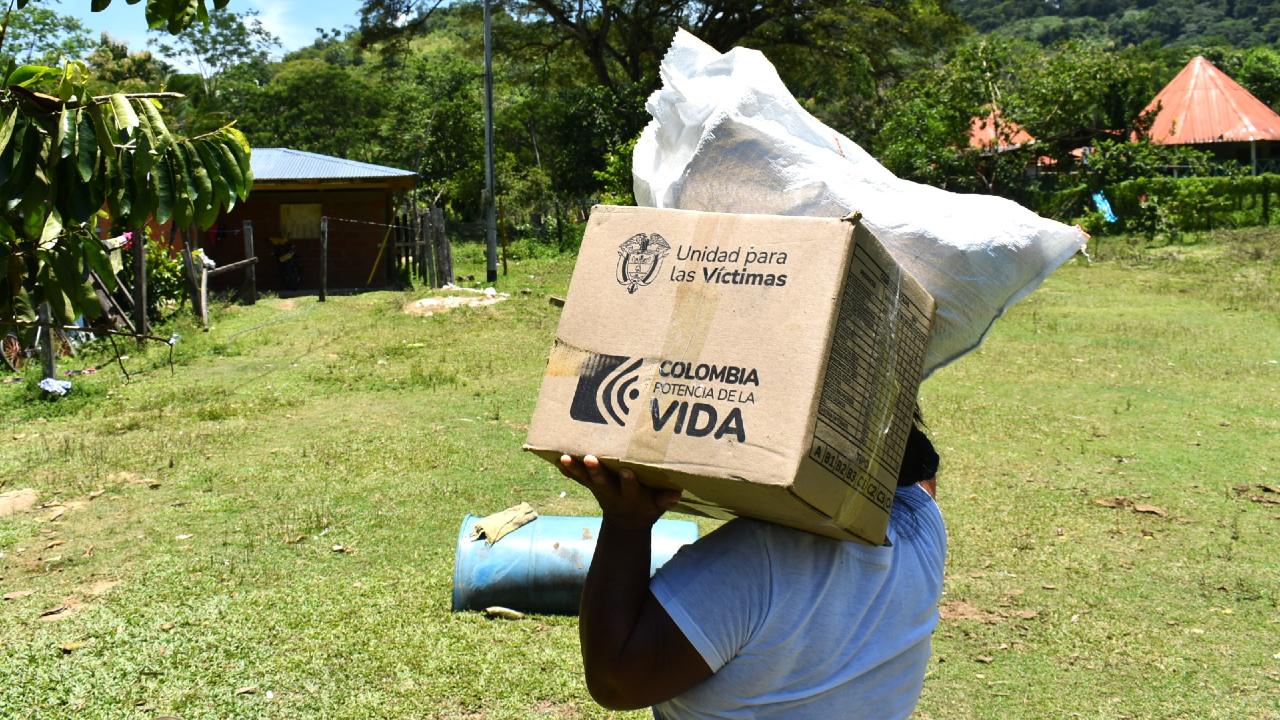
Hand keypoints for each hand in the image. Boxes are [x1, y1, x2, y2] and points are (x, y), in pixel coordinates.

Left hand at [558, 454, 681, 530]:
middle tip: (590, 458)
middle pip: (602, 482)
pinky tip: (554, 457)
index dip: (628, 481)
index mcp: (631, 496)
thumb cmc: (647, 507)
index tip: (626, 471)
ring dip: (575, 468)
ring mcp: (598, 489)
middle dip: (596, 471)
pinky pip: (575, 478)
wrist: (626, 521)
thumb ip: (665, 500)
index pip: (630, 488)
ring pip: (584, 479)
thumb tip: (676, 493)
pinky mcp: (589, 486)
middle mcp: (612, 493)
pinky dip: (566, 470)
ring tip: (565, 457)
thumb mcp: (659, 507)